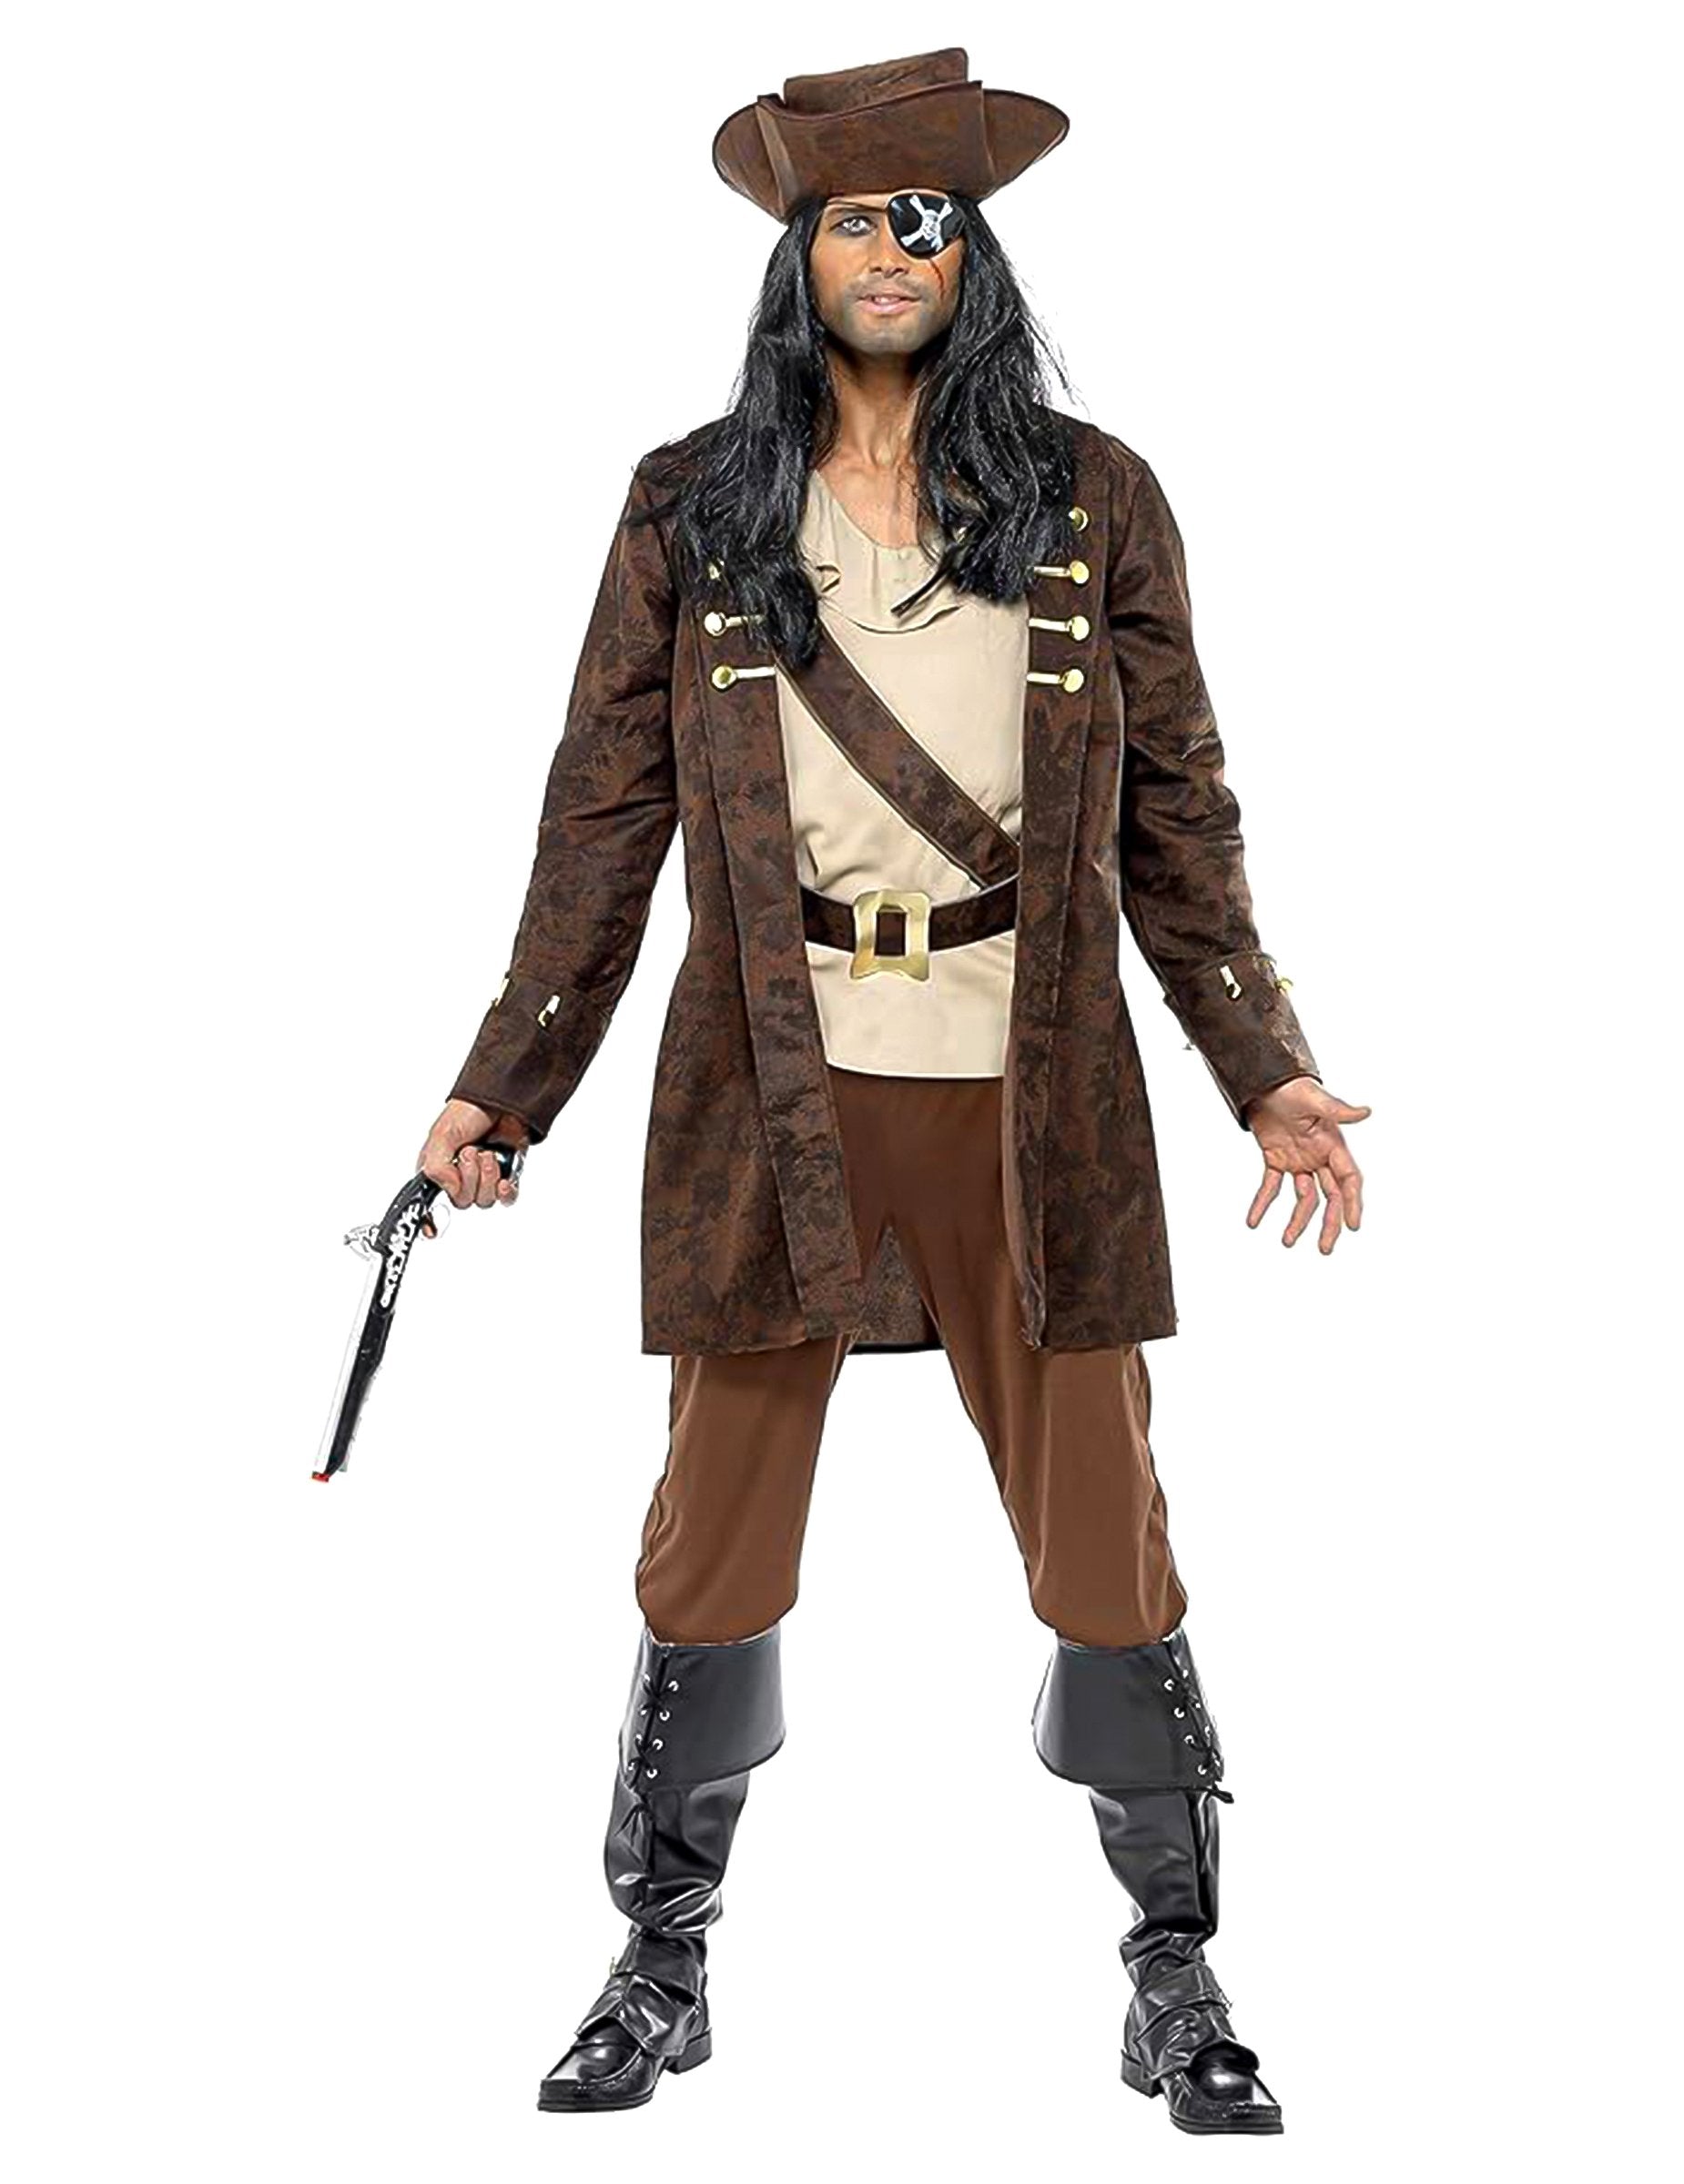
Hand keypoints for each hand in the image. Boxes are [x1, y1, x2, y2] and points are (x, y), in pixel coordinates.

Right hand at [417, 1098, 529, 1212]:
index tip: (430, 1229)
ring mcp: (483, 1178)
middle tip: (471, 1152)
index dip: (428, 1218)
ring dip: (487, 1177)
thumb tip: (449, 1189)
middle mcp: (458, 1177)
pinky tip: (505, 1180)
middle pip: (462, 1202)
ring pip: (484, 1201)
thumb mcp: (442, 1135)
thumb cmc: (467, 1112)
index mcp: (437, 1170)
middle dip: (469, 1178)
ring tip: (487, 1153)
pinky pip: (507, 1199)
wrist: (501, 1099)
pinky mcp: (506, 1176)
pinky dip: (506, 1192)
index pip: (428, 1203)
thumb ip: (437, 1166)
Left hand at [1241, 1077, 1369, 1252]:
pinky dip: (1262, 1203)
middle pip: (1329, 1197)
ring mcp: (1298, 1160)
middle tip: (1326, 1249)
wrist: (1264, 1081)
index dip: (1352, 1203)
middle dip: (1330, 1223)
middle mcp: (1319, 1156)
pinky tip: (1253, 1221)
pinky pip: (1270, 1187)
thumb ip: (1338, 1109)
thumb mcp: (1314, 1099)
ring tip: (1287, 1242)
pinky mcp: (1275, 1159)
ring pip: (1303, 1198)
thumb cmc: (1292, 1087)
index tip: (1352, 1226)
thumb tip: (1366, 1111)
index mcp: (1333, 1144)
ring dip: (1297, 1220)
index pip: (1348, 1180)